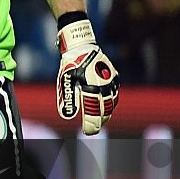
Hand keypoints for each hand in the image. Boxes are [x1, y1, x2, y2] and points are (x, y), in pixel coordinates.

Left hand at [56, 19, 118, 134]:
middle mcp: (104, 85)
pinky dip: (109, 101)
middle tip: (92, 128)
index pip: (93, 113)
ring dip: (105, 112)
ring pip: (111, 103)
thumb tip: (67, 116)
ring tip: (98, 119)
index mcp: (91, 87)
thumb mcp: (65, 81)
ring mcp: (111, 81)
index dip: (91, 125)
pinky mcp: (114, 77)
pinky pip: (113, 93)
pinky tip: (104, 105)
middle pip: (105, 110)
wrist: (82, 46)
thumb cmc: (70, 64)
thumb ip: (67, 98)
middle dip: (99, 121)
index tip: (88, 132)